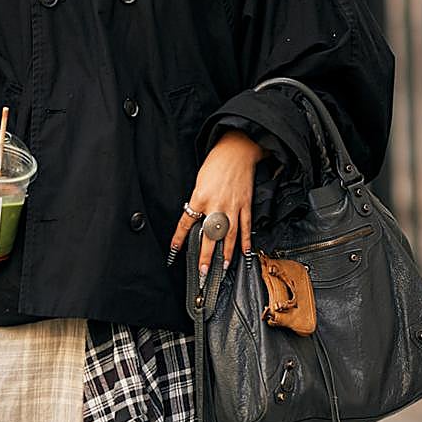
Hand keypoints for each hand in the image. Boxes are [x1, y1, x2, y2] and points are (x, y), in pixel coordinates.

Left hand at [167, 129, 265, 282]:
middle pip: (209, 235)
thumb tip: (197, 220)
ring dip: (226, 253)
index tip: (174, 250)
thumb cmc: (215, 164)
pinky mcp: (245, 204)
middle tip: (203, 271)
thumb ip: (198, 202)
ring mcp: (233, 206)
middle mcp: (216, 204)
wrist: (236, 151)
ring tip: (224, 267)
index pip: (186, 222)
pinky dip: (246, 240)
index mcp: (200, 197)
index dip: (179, 238)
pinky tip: (245, 252)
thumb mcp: (199, 182)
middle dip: (206, 255)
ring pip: (229, 235)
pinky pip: (246, 226)